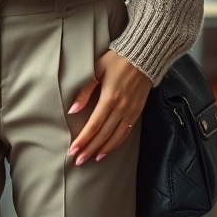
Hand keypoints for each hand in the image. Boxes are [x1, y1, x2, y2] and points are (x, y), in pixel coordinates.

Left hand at [67, 49, 151, 164]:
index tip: (73, 150)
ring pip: (116, 137)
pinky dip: (117, 143)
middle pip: (103, 135)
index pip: (93, 125)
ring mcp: (131, 111)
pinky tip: (109, 148)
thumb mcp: (97, 69)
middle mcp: (121, 108)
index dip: (83, 140)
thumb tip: (73, 110)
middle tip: (79, 161)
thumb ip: (85, 90)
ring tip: (93, 159)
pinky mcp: (137, 111)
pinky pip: (126, 132)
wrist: (144, 55)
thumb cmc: (117, 59)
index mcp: (109, 98)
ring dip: (103, 149)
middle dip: (90, 149)